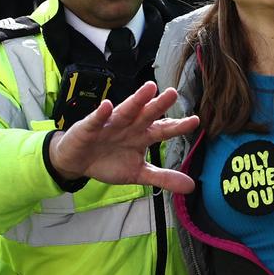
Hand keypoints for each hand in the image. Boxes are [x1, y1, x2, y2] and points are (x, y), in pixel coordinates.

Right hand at [48, 81, 197, 193]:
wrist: (78, 162)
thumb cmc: (109, 162)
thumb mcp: (138, 174)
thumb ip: (163, 177)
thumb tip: (191, 186)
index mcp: (142, 136)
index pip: (163, 129)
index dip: (178, 126)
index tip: (195, 121)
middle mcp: (129, 126)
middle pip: (147, 115)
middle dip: (159, 105)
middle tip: (173, 94)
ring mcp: (110, 124)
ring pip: (126, 111)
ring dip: (136, 100)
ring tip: (149, 88)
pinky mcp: (90, 127)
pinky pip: (97, 119)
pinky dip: (101, 113)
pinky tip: (107, 106)